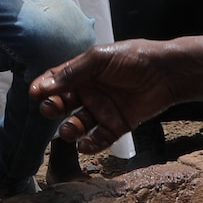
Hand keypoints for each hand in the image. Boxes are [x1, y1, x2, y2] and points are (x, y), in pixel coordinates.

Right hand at [30, 40, 185, 154]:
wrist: (167, 73)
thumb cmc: (133, 58)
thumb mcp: (99, 59)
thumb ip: (72, 72)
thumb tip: (44, 84)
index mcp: (83, 72)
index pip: (57, 81)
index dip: (44, 87)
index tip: (35, 93)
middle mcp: (90, 92)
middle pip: (63, 104)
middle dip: (52, 108)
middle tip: (50, 109)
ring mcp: (103, 110)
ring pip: (78, 124)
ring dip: (69, 129)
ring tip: (69, 130)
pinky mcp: (117, 126)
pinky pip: (98, 139)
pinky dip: (90, 144)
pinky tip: (85, 143)